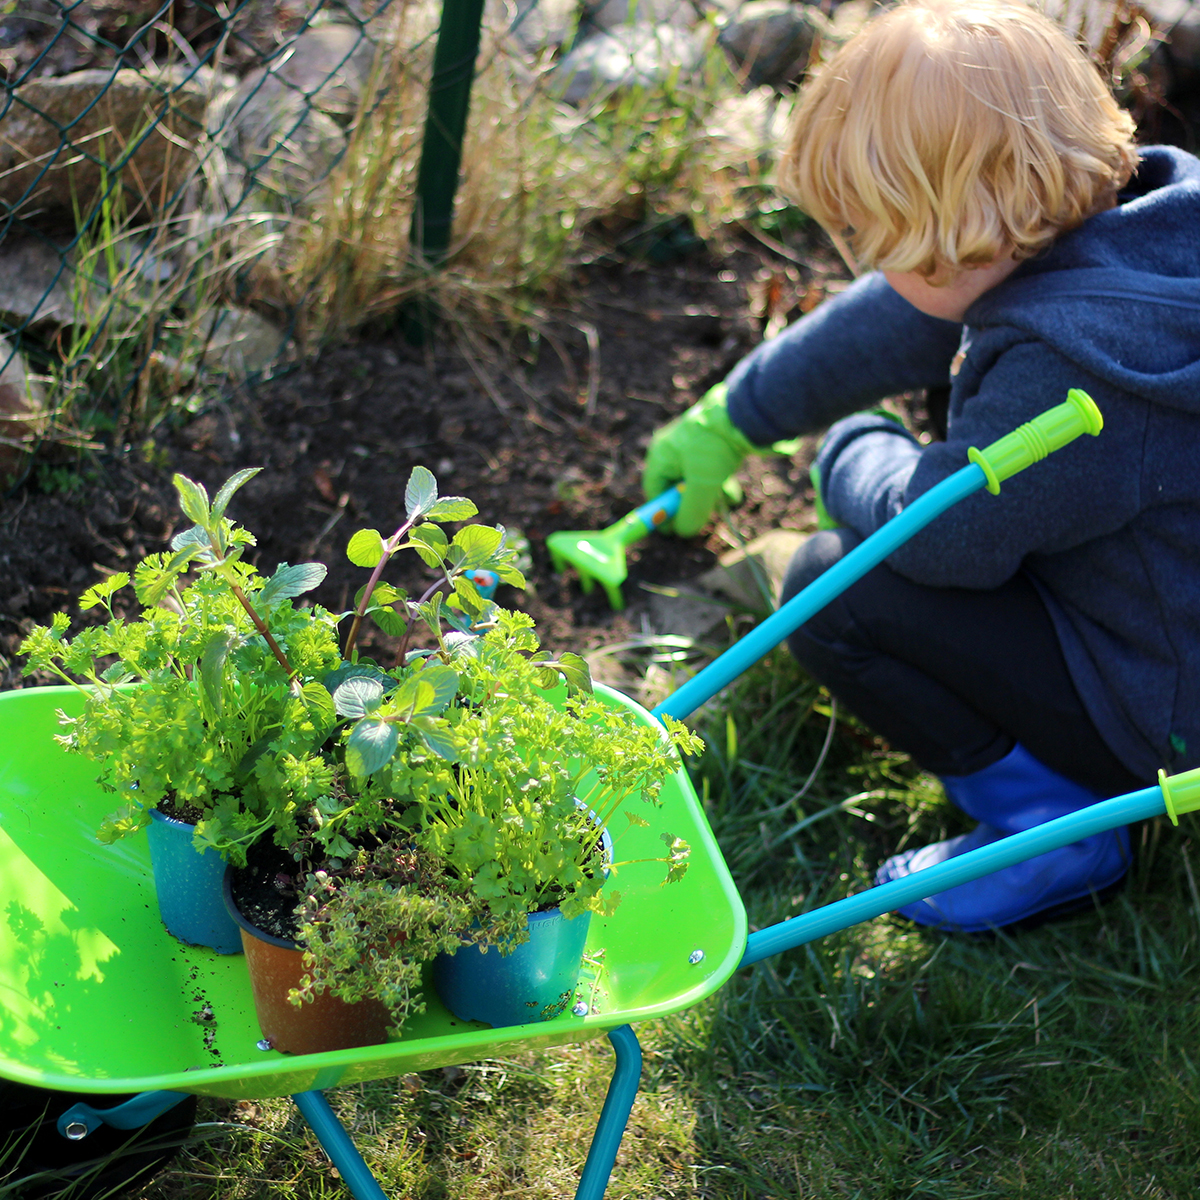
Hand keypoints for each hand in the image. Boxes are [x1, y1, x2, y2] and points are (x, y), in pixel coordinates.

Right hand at [641, 384, 757, 535]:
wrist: (744, 414)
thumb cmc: (715, 448)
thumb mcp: (702, 486)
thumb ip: (690, 512)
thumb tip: (683, 532)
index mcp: (661, 456)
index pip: (654, 491)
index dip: (663, 513)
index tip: (675, 530)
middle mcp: (672, 449)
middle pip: (675, 487)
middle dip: (691, 504)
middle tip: (704, 517)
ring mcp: (692, 445)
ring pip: (696, 481)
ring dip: (709, 496)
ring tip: (725, 501)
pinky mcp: (711, 444)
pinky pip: (710, 471)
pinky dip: (718, 484)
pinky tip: (731, 492)